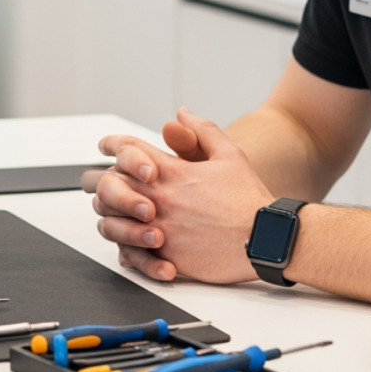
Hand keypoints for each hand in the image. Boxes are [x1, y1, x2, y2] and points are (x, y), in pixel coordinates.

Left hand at [90, 108, 270, 282]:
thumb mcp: (229, 155)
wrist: (265, 239)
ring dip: (110, 215)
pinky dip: (125, 248)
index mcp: (172, 172)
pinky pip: (130, 254)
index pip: (127, 149)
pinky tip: (130, 244)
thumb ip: (202, 131)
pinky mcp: (166, 257)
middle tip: (107, 182)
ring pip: (112, 221)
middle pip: (110, 184)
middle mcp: (161, 200)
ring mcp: (161, 230)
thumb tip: (181, 114)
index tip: (105, 145)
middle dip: (105, 181)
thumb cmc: (248, 199)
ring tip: (115, 214)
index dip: (112, 143)